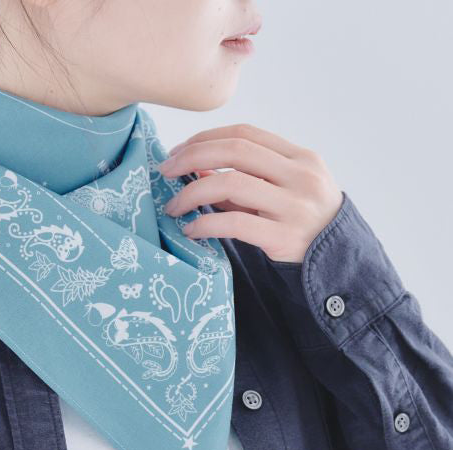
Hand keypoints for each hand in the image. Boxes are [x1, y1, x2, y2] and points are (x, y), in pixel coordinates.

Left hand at [158, 123, 343, 263]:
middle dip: (191, 156)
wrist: (337, 263)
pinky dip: (205, 224)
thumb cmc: (303, 225)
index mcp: (300, 158)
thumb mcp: (282, 194)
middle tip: (165, 171)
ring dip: (192, 192)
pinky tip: (191, 230)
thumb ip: (246, 180)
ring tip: (173, 206)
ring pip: (231, 183)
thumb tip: (196, 168)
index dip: (205, 138)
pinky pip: (235, 223)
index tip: (178, 152)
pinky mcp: (285, 237)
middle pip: (235, 151)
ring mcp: (295, 206)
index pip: (245, 134)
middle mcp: (300, 176)